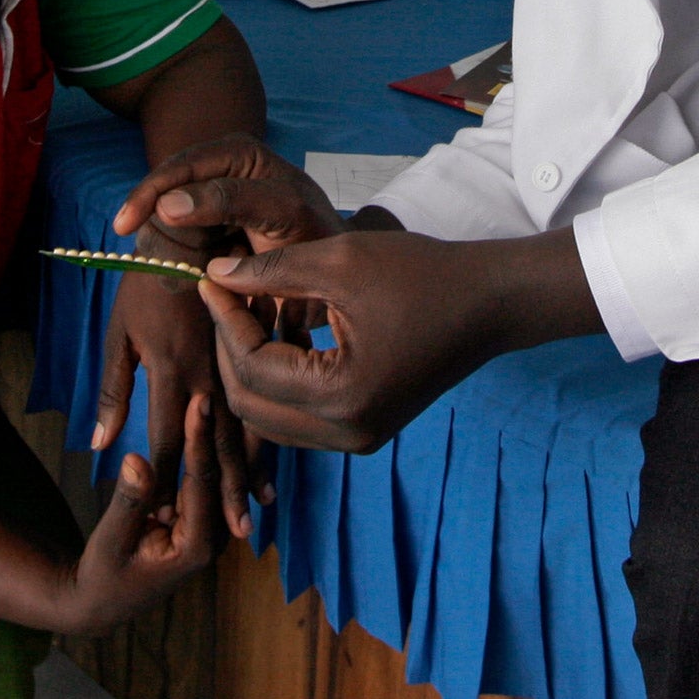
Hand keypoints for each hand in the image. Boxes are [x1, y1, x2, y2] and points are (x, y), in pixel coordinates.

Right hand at [57, 393, 219, 634]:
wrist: (103, 599)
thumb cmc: (103, 574)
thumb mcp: (110, 541)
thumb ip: (128, 502)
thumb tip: (138, 460)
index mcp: (196, 549)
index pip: (201, 484)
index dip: (198, 441)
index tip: (196, 402)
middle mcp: (212, 540)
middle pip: (215, 476)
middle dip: (209, 432)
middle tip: (206, 390)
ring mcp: (208, 530)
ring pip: (213, 475)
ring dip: (206, 437)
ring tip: (204, 395)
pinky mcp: (198, 520)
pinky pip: (203, 479)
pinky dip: (200, 449)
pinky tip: (198, 419)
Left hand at [94, 252, 271, 539]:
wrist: (191, 235)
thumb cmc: (145, 284)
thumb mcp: (119, 334)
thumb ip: (112, 393)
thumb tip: (99, 447)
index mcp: (171, 371)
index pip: (172, 444)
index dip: (169, 486)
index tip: (167, 521)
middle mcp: (208, 375)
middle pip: (216, 448)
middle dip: (220, 495)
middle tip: (229, 539)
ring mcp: (233, 364)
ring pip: (245, 431)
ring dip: (247, 475)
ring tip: (252, 515)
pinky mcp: (250, 350)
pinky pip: (262, 402)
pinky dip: (265, 439)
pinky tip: (270, 464)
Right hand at [113, 134, 344, 252]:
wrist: (331, 267)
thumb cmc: (316, 233)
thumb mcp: (284, 211)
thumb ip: (230, 201)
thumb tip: (168, 205)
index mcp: (236, 153)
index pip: (178, 168)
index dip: (147, 195)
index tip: (125, 227)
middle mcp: (215, 172)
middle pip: (162, 202)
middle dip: (169, 238)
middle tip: (199, 267)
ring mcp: (205, 204)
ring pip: (160, 231)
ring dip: (177, 258)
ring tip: (215, 270)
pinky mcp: (200, 235)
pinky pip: (171, 252)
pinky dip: (181, 270)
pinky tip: (209, 276)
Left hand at [195, 226, 601, 452]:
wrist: (487, 300)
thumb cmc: (421, 274)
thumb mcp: (340, 260)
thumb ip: (272, 271)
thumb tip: (215, 275)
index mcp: (343, 396)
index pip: (253, 369)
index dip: (225, 322)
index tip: (211, 279)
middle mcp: (348, 433)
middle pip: (252, 405)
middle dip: (229, 348)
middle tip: (224, 295)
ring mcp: (358, 438)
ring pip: (270, 417)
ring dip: (250, 366)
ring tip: (249, 308)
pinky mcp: (364, 428)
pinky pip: (297, 415)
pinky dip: (278, 378)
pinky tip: (281, 329)